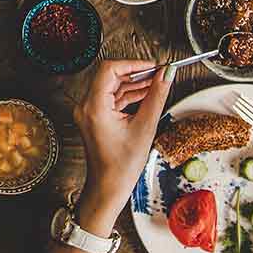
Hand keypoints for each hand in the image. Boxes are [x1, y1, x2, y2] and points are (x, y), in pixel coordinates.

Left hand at [72, 59, 172, 232]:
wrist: (108, 188)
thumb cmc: (122, 166)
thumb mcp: (145, 127)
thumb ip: (156, 97)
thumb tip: (166, 75)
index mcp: (94, 106)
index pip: (109, 69)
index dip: (133, 64)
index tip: (153, 66)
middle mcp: (86, 106)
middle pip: (110, 76)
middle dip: (135, 72)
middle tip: (159, 73)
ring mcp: (89, 111)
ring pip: (112, 86)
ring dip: (134, 83)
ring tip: (157, 83)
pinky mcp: (95, 117)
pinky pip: (111, 98)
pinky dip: (128, 95)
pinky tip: (146, 95)